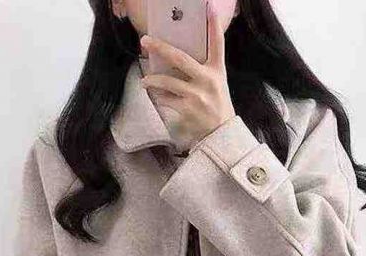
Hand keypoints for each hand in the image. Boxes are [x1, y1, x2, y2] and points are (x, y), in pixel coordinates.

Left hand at [139, 0, 235, 148]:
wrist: (220, 133)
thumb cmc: (216, 104)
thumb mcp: (217, 82)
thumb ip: (202, 68)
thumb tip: (175, 56)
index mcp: (216, 70)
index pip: (217, 44)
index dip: (213, 25)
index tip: (209, 7)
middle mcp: (207, 80)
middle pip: (179, 58)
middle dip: (160, 48)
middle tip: (145, 41)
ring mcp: (196, 96)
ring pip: (167, 82)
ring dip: (152, 80)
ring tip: (145, 81)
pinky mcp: (187, 109)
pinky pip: (166, 99)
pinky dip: (159, 97)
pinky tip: (156, 96)